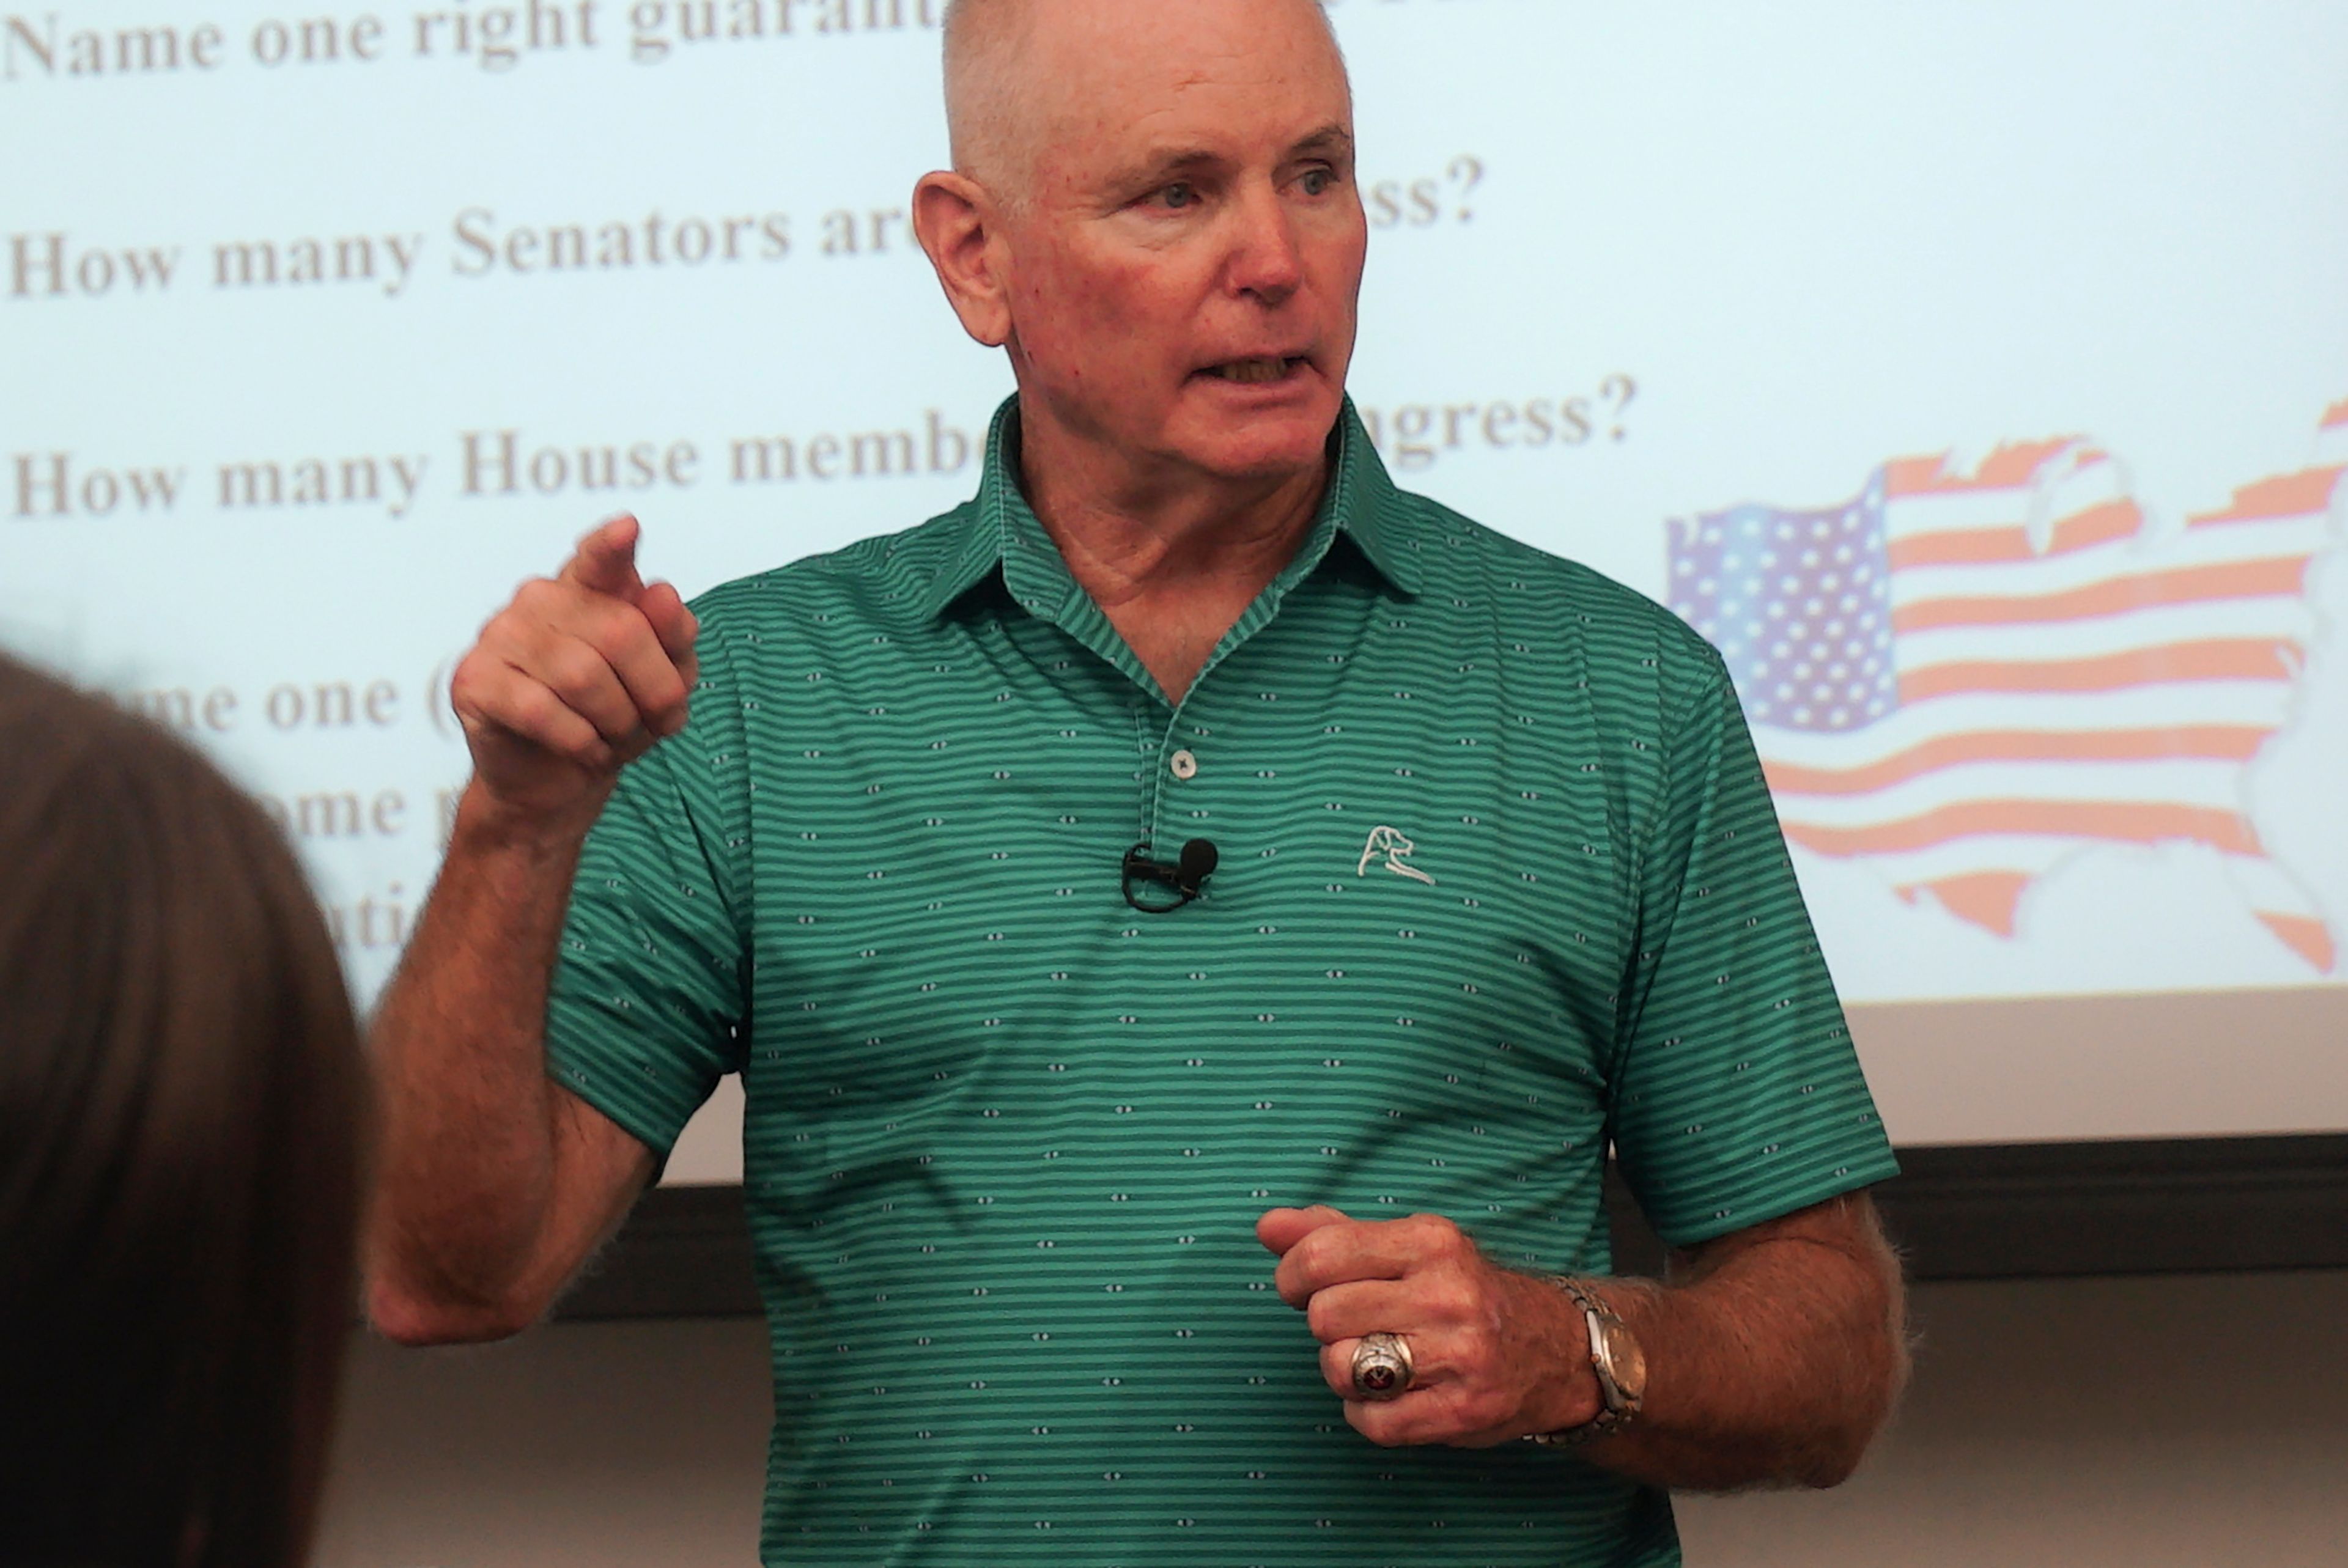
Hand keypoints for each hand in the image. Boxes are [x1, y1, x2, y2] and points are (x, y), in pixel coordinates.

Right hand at [449, 514, 698, 829]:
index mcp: (587, 589)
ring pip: (583, 675)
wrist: (559, 781)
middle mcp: (540, 599)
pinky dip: (578, 740)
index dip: (611, 547)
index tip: (627, 530)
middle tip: (651, 723)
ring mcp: (500, 634)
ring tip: (614, 738)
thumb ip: (673, 638)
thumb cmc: (613, 718)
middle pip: (622, 633)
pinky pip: (541, 710)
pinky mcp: (474, 680)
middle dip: (653, 691)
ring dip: (616, 722)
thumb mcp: (665, 681)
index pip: (601, 560)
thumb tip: (662, 594)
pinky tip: (584, 748)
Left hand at [1257, 1205, 1598, 1447]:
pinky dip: (1367, 1412)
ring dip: (1344, 1370)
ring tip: (1377, 1360)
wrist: (1557, 1350)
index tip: (1304, 1285)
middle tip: (1355, 1325)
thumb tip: (1266, 1227)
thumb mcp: (1408, 1247)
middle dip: (1325, 1325)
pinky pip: (1370, 1420)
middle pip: (1324, 1315)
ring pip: (1341, 1368)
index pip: (1322, 1255)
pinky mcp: (1462, 1411)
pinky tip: (1394, 1394)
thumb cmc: (1463, 1293)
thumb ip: (1332, 1233)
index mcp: (1431, 1241)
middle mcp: (1448, 1294)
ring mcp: (1460, 1355)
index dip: (1293, 1275)